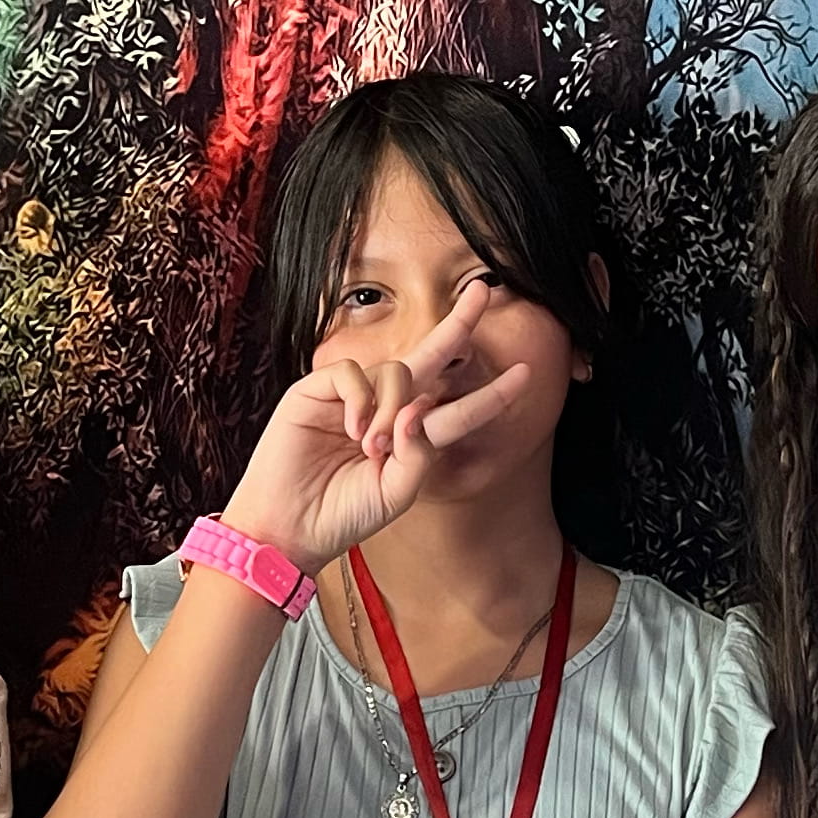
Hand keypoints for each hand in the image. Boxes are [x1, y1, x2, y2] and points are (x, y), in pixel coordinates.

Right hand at [218, 276, 536, 572]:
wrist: (291, 525)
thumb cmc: (343, 514)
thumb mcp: (397, 492)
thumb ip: (420, 453)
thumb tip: (418, 409)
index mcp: (409, 435)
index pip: (458, 407)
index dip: (491, 394)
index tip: (526, 375)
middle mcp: (385, 407)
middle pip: (432, 357)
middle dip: (459, 323)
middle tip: (484, 291)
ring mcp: (352, 395)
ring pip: (396, 371)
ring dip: (392, 408)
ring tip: (370, 446)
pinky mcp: (317, 389)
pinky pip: (354, 372)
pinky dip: (360, 399)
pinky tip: (351, 429)